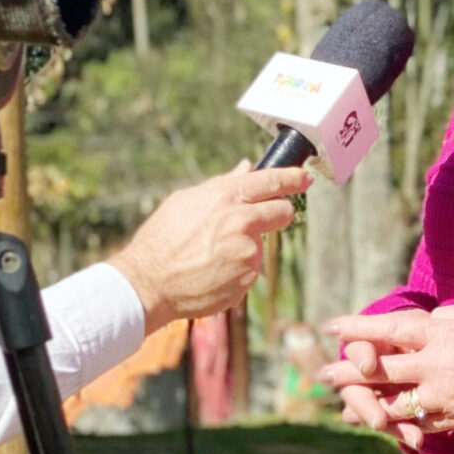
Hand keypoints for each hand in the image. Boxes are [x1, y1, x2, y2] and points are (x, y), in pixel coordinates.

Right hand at [109, 163, 310, 330]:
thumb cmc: (162, 239)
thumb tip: (247, 168)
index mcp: (227, 198)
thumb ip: (222, 185)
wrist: (148, 284)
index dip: (293, 178)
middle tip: (252, 222)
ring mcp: (247, 254)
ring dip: (243, 248)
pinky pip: (247, 271)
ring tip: (208, 256)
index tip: (304, 178)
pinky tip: (209, 273)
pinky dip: (234, 272)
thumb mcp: (185, 201)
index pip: (272, 181)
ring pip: (259, 246)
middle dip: (275, 213)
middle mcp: (243, 223)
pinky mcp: (247, 281)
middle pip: (283, 212)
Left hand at [321, 303, 453, 450]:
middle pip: (378, 369)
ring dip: (364, 405)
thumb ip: (448, 318)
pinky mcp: (450, 419)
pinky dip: (395, 423)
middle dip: (347, 372)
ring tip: (345, 407)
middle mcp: (433, 367)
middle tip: (322, 375)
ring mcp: (440, 397)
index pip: (388, 329)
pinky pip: (414, 423)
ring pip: (389, 402)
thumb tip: (427, 324)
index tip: (332, 326)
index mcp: (441, 335)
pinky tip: (379, 424)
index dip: (357, 328)